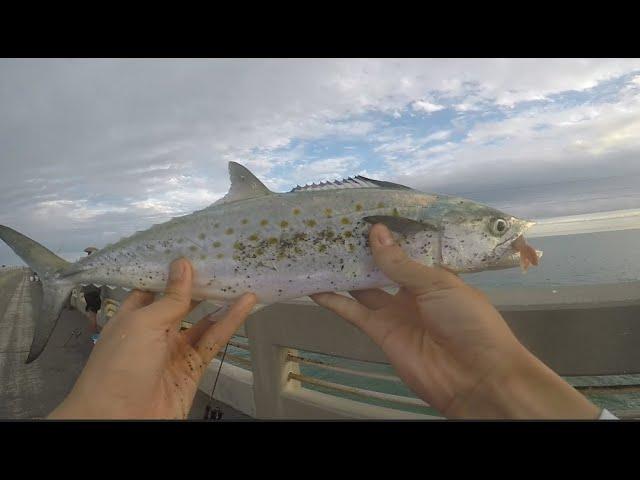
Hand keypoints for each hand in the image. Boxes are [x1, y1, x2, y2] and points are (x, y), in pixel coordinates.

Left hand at [49, 258, 256, 418]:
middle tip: (223, 261)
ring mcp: (174, 351)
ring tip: (241, 279)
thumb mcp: (142, 324)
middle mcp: (153, 332)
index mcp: (132, 317)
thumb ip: (169, 298)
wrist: (120, 420)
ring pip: (202, 321)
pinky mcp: (193, 368)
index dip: (173, 271)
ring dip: (221, 302)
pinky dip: (230, 322)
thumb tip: (183, 264)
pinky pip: (213, 340)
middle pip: (181, 303)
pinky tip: (245, 305)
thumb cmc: (119, 367)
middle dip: (200, 284)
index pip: (154, 288)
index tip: (195, 250)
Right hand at [312, 224, 599, 418]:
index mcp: (433, 275)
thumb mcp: (438, 285)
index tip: (363, 215)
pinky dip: (334, 301)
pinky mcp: (380, 332)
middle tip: (334, 228)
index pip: (405, 250)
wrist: (475, 377)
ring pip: (363, 287)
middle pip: (380, 267)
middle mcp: (412, 291)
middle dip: (360, 251)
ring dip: (343, 272)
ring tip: (318, 251)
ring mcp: (394, 312)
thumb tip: (375, 232)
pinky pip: (353, 312)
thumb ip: (402, 263)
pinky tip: (313, 287)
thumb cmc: (468, 321)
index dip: (386, 234)